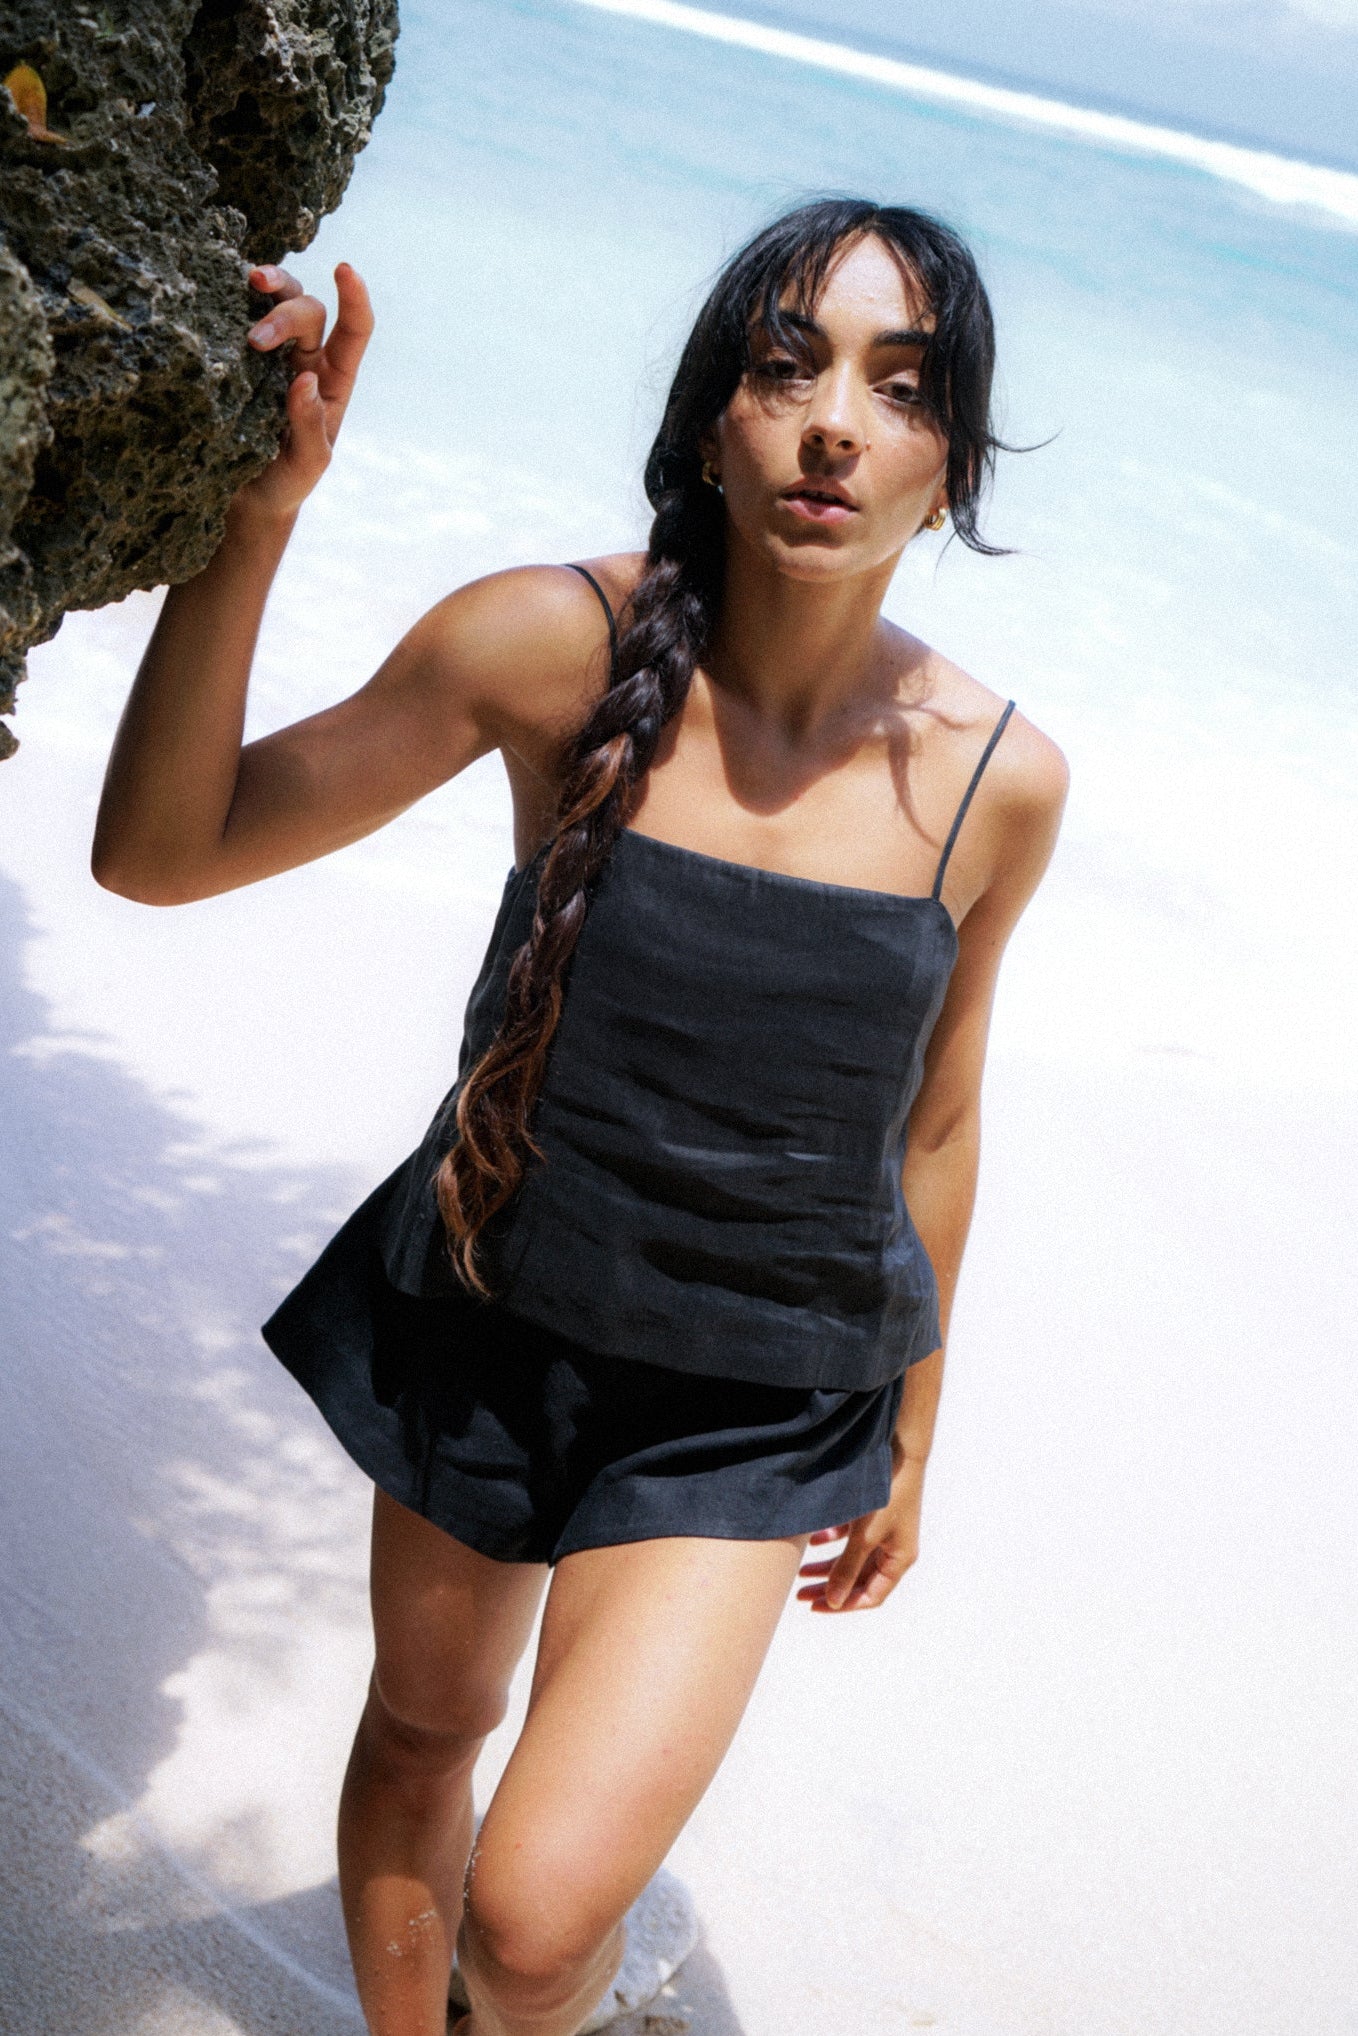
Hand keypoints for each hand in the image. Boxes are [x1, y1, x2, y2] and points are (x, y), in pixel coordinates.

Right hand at [232, 260, 373, 522]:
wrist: (247, 497)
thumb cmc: (287, 481)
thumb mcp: (307, 463)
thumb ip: (309, 424)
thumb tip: (305, 379)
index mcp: (333, 381)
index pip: (354, 331)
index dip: (355, 299)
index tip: (344, 269)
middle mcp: (307, 359)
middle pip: (308, 312)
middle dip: (285, 315)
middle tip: (255, 339)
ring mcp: (272, 355)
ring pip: (278, 301)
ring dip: (268, 290)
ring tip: (248, 285)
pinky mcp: (238, 356)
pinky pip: (240, 316)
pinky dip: (234, 300)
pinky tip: (219, 295)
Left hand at [795, 1439, 924, 1611]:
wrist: (899, 1449)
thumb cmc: (888, 1495)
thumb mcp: (865, 1537)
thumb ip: (847, 1569)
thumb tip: (833, 1602)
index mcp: (898, 1560)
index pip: (871, 1596)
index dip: (844, 1605)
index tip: (815, 1606)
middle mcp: (892, 1549)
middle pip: (858, 1579)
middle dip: (829, 1588)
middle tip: (800, 1596)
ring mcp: (882, 1531)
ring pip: (850, 1558)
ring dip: (826, 1566)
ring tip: (798, 1573)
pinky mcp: (872, 1513)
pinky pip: (848, 1536)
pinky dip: (830, 1539)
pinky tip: (811, 1540)